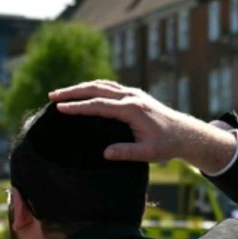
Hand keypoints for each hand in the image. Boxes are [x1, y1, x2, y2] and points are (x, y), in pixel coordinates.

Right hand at [49, 80, 236, 172]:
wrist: (185, 133)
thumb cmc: (166, 145)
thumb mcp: (148, 153)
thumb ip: (126, 152)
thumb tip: (105, 153)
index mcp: (132, 109)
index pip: (98, 105)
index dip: (77, 106)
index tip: (59, 108)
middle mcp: (131, 96)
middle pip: (96, 88)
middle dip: (73, 92)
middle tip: (52, 96)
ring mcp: (133, 93)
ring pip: (102, 85)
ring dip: (81, 88)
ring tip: (62, 94)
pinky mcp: (134, 95)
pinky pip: (109, 87)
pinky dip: (93, 88)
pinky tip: (83, 93)